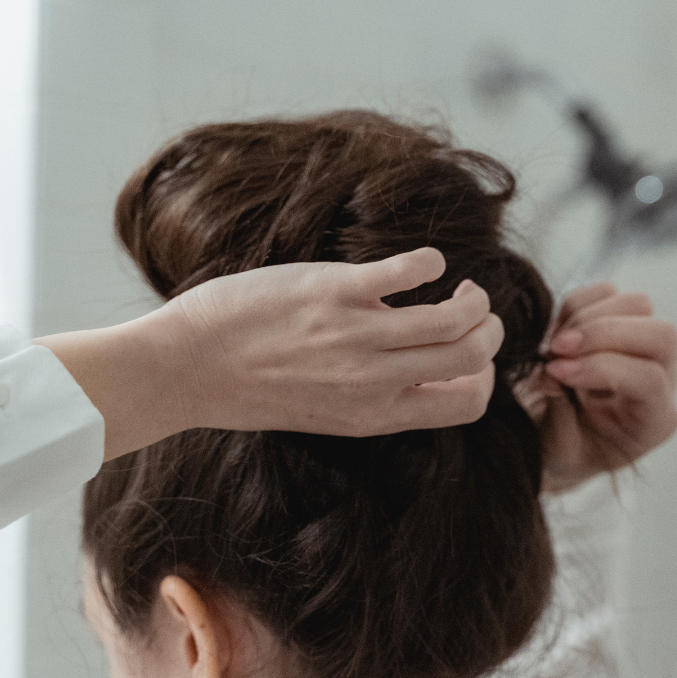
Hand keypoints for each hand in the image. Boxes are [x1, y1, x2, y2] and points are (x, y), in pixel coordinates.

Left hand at [38, 248, 503, 460]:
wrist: (186, 370)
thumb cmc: (252, 390)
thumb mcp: (329, 412)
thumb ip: (377, 394)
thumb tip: (418, 363)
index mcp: (378, 414)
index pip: (468, 402)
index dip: (484, 375)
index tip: (468, 351)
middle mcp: (375, 382)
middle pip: (474, 358)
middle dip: (490, 330)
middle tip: (473, 310)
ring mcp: (357, 337)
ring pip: (454, 319)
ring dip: (472, 297)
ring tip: (459, 285)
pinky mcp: (334, 293)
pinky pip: (408, 272)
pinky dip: (430, 262)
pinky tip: (421, 262)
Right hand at [519, 283, 676, 493]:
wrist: (563, 441)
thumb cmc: (568, 452)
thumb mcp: (560, 454)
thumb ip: (559, 419)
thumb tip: (553, 374)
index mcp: (655, 420)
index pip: (649, 380)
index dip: (602, 368)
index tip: (557, 373)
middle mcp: (663, 379)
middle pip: (660, 334)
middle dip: (604, 333)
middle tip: (557, 348)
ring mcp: (646, 348)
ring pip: (638, 306)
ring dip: (589, 317)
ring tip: (553, 344)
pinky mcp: (623, 323)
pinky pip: (608, 294)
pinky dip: (577, 304)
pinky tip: (556, 333)